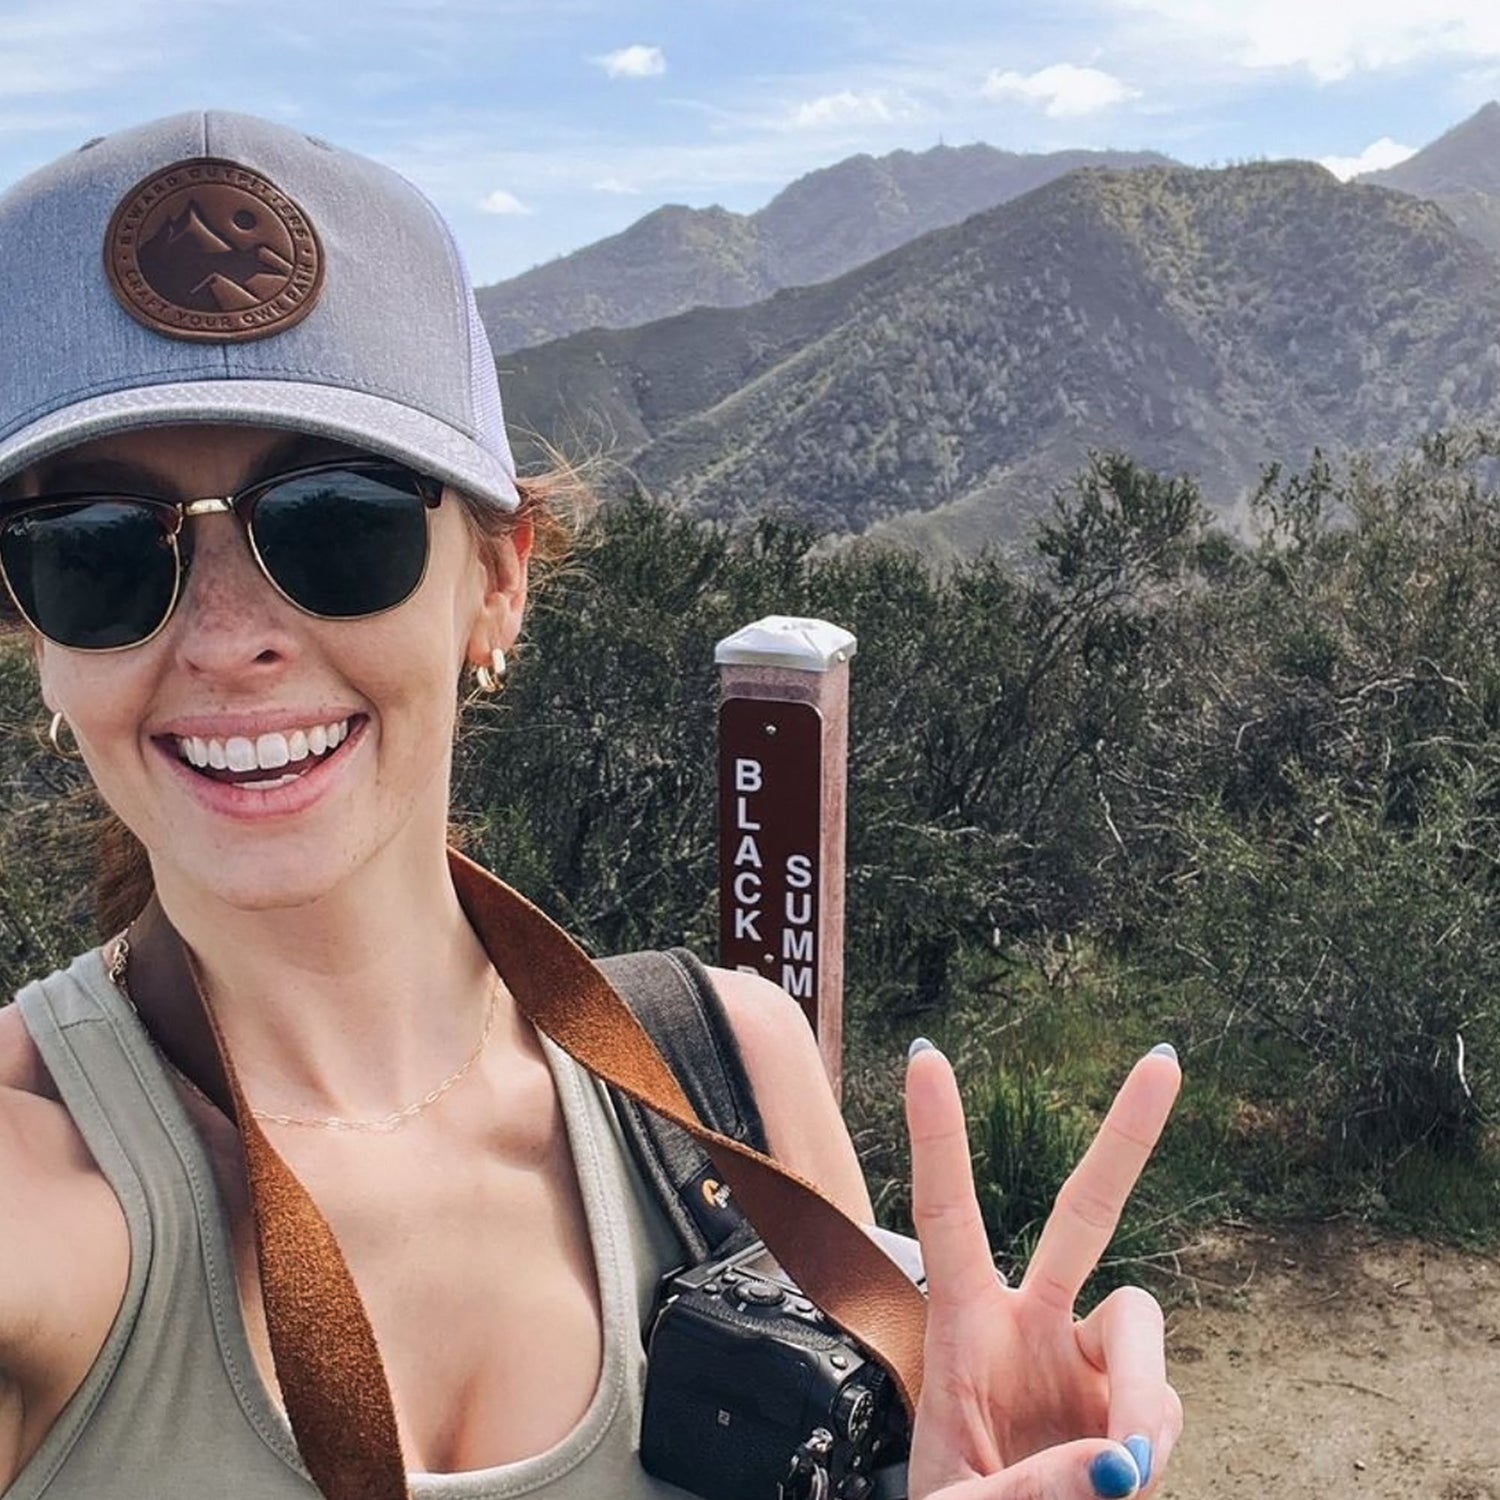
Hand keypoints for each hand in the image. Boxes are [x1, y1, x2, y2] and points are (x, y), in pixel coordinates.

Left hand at [904, 1042, 1182, 1499]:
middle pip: (1084, 1215)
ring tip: (1121, 1474)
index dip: (938, 1138)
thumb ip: (1029, 1489)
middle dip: (1124, 1138)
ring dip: (1141, 1392)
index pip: (946, 1216)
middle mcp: (1031, 1327)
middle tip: (1164, 1059)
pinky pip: (1164, 1406)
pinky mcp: (1132, 1410)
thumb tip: (1117, 1461)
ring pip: (1140, 1324)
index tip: (925, 1058)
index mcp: (962, 1326)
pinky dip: (1154, 1444)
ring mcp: (1086, 1364)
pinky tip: (1127, 1484)